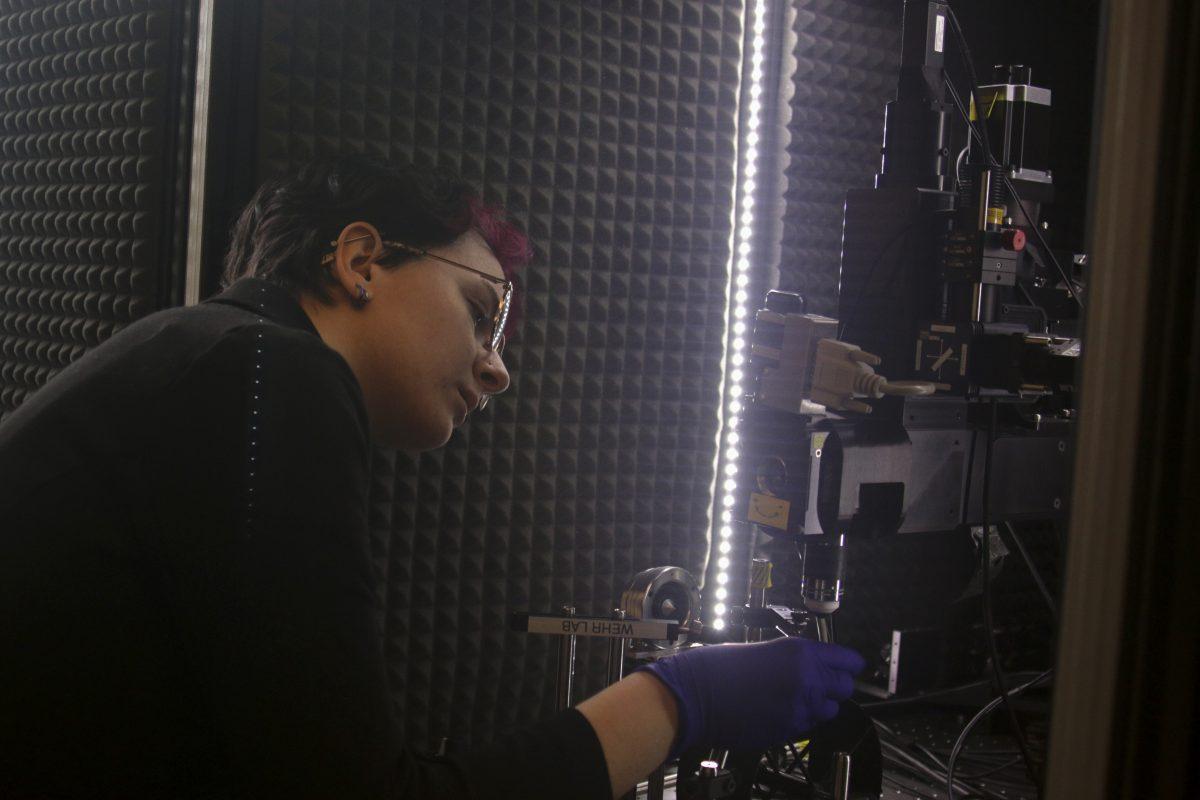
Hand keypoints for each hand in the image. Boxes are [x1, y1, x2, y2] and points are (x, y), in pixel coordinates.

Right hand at [635, 636, 864, 756]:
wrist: (696, 695)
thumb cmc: (719, 668)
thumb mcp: (765, 649)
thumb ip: (796, 659)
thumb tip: (815, 666)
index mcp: (801, 653)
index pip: (849, 660)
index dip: (848, 663)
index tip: (847, 665)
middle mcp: (807, 680)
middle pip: (845, 688)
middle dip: (834, 685)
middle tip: (819, 681)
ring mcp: (799, 709)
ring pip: (829, 710)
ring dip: (818, 704)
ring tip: (794, 697)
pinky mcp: (788, 731)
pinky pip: (807, 725)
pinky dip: (799, 719)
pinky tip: (778, 709)